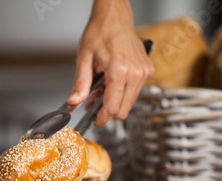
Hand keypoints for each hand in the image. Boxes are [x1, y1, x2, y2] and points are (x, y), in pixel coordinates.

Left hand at [67, 0, 153, 126]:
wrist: (115, 17)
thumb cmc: (101, 32)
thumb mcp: (84, 58)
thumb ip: (80, 84)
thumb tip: (74, 102)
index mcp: (119, 71)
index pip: (113, 108)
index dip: (102, 118)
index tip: (95, 121)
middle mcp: (135, 73)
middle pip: (123, 110)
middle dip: (108, 112)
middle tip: (93, 105)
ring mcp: (144, 72)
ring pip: (130, 103)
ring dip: (115, 102)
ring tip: (101, 90)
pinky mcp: (147, 71)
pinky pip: (135, 92)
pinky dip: (123, 92)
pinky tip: (112, 83)